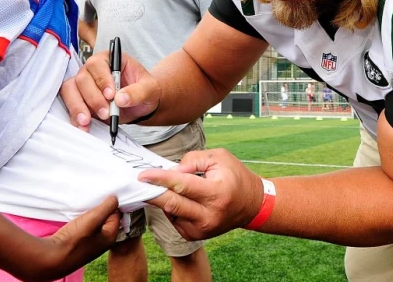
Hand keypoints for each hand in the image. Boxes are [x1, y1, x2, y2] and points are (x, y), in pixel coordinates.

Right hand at [19, 196, 120, 280]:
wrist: (53, 258)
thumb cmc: (75, 239)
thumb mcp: (94, 219)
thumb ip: (107, 207)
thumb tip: (115, 198)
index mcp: (110, 237)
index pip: (117, 214)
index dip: (111, 203)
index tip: (103, 194)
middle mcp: (103, 241)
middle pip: (106, 218)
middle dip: (101, 207)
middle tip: (93, 197)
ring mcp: (90, 242)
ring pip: (95, 221)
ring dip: (90, 213)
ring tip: (85, 204)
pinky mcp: (79, 242)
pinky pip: (85, 226)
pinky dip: (82, 219)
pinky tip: (77, 214)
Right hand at [61, 51, 160, 131]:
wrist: (140, 104)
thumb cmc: (144, 90)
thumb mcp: (150, 89)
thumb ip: (138, 92)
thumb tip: (121, 99)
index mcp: (110, 60)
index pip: (97, 64)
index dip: (101, 79)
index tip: (111, 95)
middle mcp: (93, 70)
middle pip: (82, 78)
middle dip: (93, 98)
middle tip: (106, 113)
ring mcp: (84, 85)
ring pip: (70, 90)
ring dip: (78, 107)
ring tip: (87, 122)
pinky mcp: (79, 100)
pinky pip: (69, 105)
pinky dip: (74, 117)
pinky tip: (83, 127)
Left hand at [140, 148, 263, 240]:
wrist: (252, 205)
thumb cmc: (235, 177)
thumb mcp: (219, 158)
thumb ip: (193, 160)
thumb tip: (172, 171)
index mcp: (216, 193)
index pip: (182, 185)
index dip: (160, 179)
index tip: (143, 175)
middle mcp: (208, 215)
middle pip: (171, 204)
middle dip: (153, 192)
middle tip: (140, 182)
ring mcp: (201, 229)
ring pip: (171, 212)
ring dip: (163, 199)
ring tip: (168, 187)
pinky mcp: (195, 236)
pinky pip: (174, 220)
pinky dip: (172, 208)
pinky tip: (181, 199)